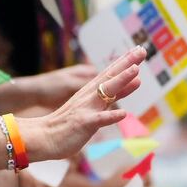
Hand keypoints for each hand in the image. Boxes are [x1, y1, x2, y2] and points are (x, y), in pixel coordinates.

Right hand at [25, 50, 147, 160]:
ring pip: (106, 92)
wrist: (43, 137)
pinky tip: (123, 113)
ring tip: (136, 71)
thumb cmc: (68, 123)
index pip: (110, 73)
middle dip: (127, 63)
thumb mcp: (91, 107)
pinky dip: (111, 116)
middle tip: (142, 50)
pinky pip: (99, 119)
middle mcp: (89, 96)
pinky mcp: (83, 123)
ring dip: (121, 81)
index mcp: (91, 92)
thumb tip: (123, 90)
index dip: (125, 61)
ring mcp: (86, 108)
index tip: (139, 49)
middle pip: (110, 76)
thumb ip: (108, 98)